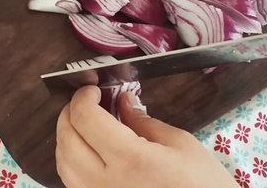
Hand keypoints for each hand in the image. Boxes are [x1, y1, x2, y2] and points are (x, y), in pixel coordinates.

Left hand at [55, 85, 234, 187]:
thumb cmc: (203, 186)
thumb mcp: (181, 144)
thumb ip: (144, 121)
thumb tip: (123, 102)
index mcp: (130, 159)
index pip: (85, 118)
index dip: (83, 97)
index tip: (92, 89)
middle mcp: (106, 183)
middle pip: (66, 139)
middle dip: (70, 113)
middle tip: (85, 102)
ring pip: (62, 163)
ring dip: (66, 137)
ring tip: (84, 124)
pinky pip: (72, 182)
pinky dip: (72, 160)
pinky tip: (88, 151)